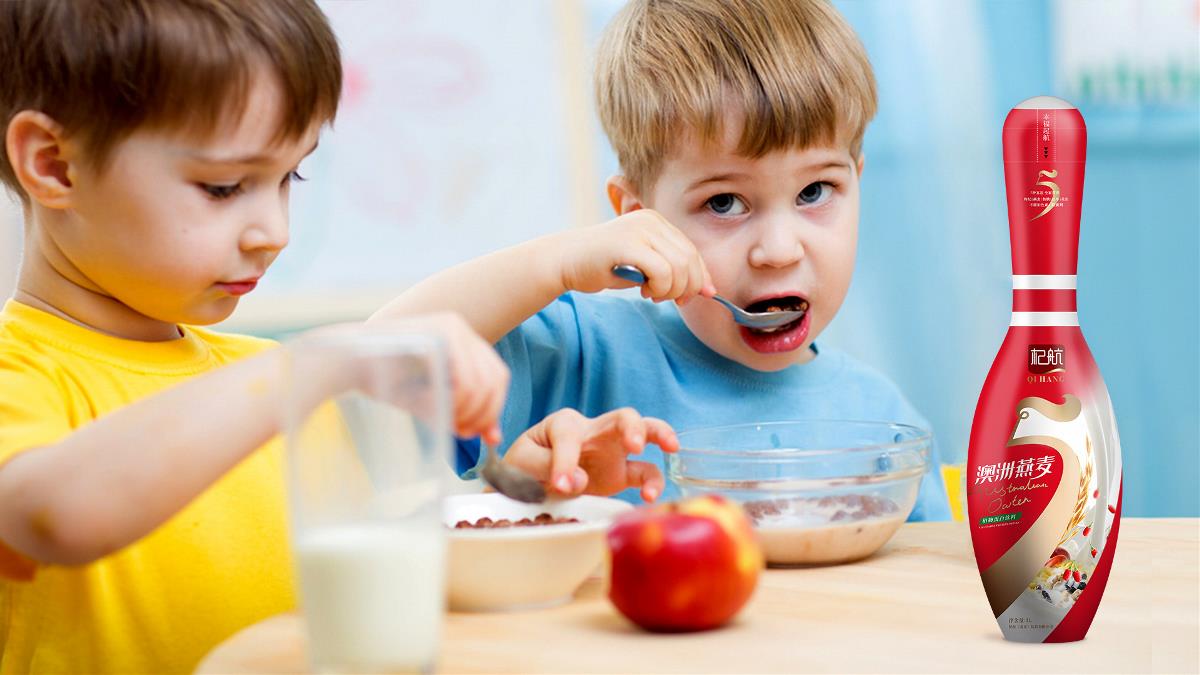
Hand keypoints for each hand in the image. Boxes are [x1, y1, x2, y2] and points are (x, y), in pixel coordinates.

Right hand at [308, 313, 508, 445]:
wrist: (346, 361)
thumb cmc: (385, 381)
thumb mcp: (431, 398)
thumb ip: (464, 412)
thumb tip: (494, 437)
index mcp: (462, 339)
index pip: (497, 376)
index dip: (494, 409)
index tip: (482, 434)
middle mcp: (460, 328)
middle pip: (496, 378)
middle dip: (485, 413)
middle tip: (466, 433)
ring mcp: (450, 328)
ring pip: (483, 382)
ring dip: (472, 412)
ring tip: (453, 426)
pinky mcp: (438, 336)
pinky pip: (466, 379)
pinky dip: (461, 404)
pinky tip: (446, 413)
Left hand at [501, 407, 678, 501]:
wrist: (526, 481)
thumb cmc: (523, 464)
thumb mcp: (520, 462)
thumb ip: (545, 466)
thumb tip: (580, 480)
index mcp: (564, 424)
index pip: (569, 436)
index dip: (565, 461)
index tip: (559, 486)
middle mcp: (593, 431)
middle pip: (621, 417)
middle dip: (631, 427)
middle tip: (634, 444)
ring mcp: (611, 451)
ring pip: (644, 433)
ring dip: (659, 436)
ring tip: (671, 448)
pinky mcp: (620, 473)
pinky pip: (644, 472)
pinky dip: (652, 482)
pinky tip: (650, 497)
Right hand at [556, 209, 714, 303]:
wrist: (564, 261)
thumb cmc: (603, 266)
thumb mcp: (644, 266)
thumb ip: (672, 272)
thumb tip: (708, 290)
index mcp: (657, 221)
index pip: (692, 251)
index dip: (699, 277)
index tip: (694, 297)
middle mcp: (651, 220)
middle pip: (690, 259)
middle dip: (687, 287)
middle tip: (670, 300)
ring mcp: (639, 229)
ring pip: (679, 267)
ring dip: (670, 290)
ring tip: (652, 294)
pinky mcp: (628, 243)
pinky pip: (662, 271)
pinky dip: (659, 288)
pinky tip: (643, 291)